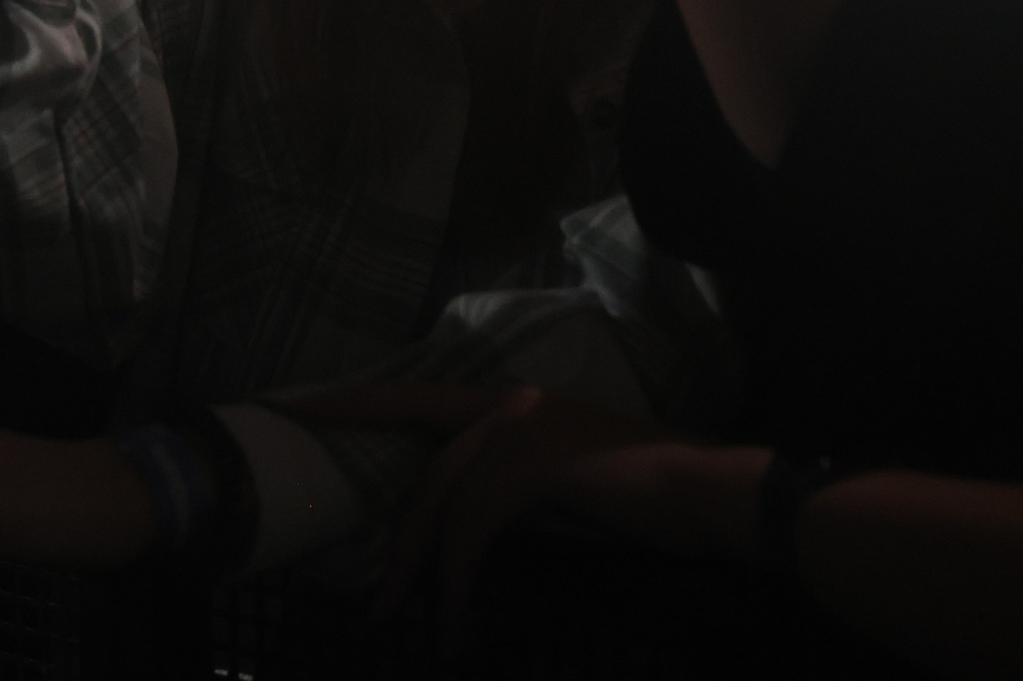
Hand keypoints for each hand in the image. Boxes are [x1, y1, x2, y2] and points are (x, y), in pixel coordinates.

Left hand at [287, 383, 728, 640]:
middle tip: (379, 598)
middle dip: (402, 541)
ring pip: (444, 501)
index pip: (422, 400)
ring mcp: (522, 428)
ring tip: (416, 623)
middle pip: (429, 472)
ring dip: (426, 571)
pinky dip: (459, 578)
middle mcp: (511, 405)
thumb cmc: (656, 500)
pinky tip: (459, 621)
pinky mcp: (534, 464)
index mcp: (516, 404)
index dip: (362, 402)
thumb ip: (515, 489)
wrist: (719, 497)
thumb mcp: (569, 487)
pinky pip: (473, 528)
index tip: (303, 404)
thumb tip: (468, 527)